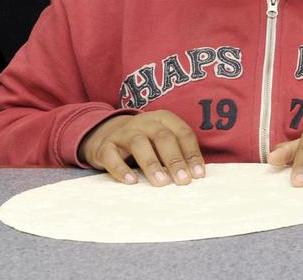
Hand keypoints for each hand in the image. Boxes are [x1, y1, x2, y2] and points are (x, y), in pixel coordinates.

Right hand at [78, 111, 205, 185]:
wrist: (106, 134)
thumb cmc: (146, 142)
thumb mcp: (163, 142)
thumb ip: (177, 153)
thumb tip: (194, 175)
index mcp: (164, 119)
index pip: (183, 133)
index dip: (192, 154)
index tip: (198, 175)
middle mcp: (144, 122)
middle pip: (162, 137)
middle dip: (174, 160)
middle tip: (182, 180)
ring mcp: (123, 132)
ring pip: (139, 144)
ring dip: (151, 164)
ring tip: (161, 182)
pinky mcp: (104, 146)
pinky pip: (111, 156)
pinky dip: (121, 169)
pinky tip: (131, 181)